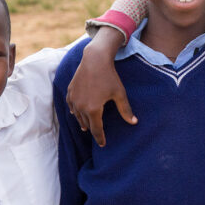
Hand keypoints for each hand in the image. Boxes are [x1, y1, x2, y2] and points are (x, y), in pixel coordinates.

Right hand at [66, 29, 135, 146]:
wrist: (95, 60)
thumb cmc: (109, 77)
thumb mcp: (120, 94)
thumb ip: (126, 110)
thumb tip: (134, 122)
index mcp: (93, 110)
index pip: (96, 130)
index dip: (100, 138)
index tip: (103, 144)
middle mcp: (80, 107)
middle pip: (86, 124)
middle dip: (92, 130)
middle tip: (97, 135)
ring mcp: (73, 99)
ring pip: (77, 116)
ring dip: (83, 122)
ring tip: (86, 126)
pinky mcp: (70, 92)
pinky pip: (71, 106)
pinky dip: (74, 111)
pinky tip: (76, 113)